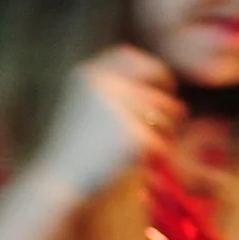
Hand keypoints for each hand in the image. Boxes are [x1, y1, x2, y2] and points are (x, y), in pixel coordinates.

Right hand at [35, 46, 182, 199]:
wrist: (60, 183)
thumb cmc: (74, 150)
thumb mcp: (85, 108)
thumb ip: (111, 89)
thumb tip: (154, 74)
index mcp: (89, 75)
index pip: (129, 56)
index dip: (151, 68)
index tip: (163, 84)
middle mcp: (105, 86)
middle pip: (156, 77)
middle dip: (169, 93)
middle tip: (177, 114)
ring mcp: (121, 111)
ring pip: (168, 111)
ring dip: (167, 130)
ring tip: (147, 148)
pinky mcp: (135, 138)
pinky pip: (163, 141)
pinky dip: (160, 154)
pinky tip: (143, 165)